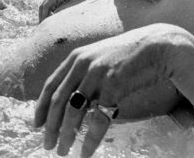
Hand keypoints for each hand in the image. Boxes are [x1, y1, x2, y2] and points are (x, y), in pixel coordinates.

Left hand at [34, 25, 174, 156]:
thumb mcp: (98, 59)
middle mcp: (81, 64)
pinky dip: (89, 138)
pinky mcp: (114, 85)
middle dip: (50, 126)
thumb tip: (71, 101)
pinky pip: (98, 118)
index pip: (50, 85)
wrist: (158, 46)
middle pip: (58, 100)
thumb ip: (83, 75)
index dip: (41, 107)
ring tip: (62, 151)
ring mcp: (96, 74)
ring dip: (65, 134)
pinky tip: (85, 152)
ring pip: (73, 110)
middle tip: (47, 145)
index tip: (36, 125)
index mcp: (75, 59)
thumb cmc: (128, 57)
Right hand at [38, 0, 107, 22]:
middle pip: (43, 6)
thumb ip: (64, 9)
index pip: (45, 6)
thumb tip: (52, 18)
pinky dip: (50, 13)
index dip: (42, 17)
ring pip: (46, 6)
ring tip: (47, 27)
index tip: (43, 27)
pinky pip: (52, 5)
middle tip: (43, 29)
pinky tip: (53, 21)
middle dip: (42, 17)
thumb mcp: (77, 3)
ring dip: (46, 15)